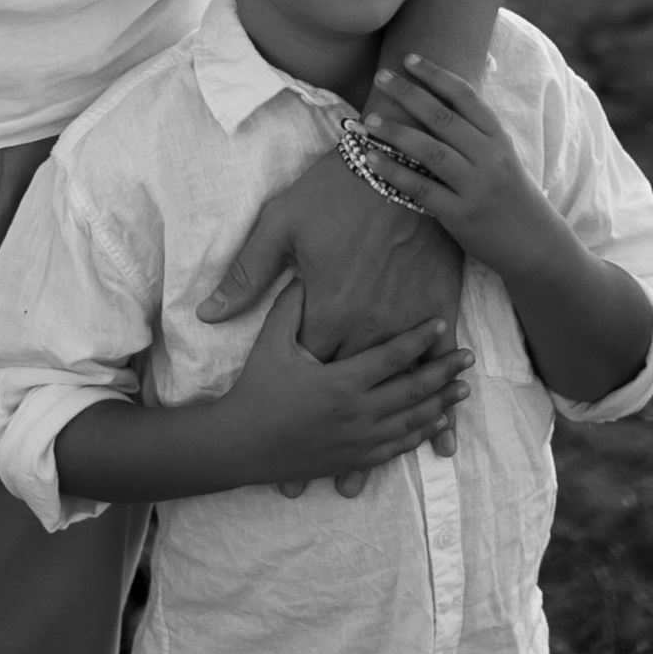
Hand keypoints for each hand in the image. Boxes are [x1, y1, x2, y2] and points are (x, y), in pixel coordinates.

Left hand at [204, 148, 467, 489]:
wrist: (403, 164)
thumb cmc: (335, 191)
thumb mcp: (281, 224)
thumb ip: (248, 274)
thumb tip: (210, 311)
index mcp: (328, 310)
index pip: (307, 370)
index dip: (289, 411)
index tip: (275, 447)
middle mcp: (369, 328)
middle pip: (349, 396)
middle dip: (333, 442)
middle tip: (320, 489)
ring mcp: (407, 324)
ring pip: (397, 394)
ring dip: (385, 440)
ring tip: (366, 483)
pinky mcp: (437, 310)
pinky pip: (437, 371)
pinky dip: (440, 410)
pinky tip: (441, 444)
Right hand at [215, 283, 466, 493]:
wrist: (241, 446)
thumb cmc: (256, 388)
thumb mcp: (271, 339)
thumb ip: (292, 305)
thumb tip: (309, 274)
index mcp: (340, 381)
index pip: (392, 356)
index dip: (419, 339)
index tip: (441, 323)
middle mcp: (357, 413)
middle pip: (412, 391)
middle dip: (444, 373)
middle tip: (469, 359)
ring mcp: (358, 440)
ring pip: (410, 421)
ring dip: (440, 404)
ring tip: (463, 390)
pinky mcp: (354, 459)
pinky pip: (396, 447)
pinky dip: (420, 434)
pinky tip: (435, 424)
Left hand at [368, 55, 549, 264]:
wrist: (534, 243)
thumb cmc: (509, 192)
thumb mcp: (501, 154)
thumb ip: (474, 131)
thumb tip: (431, 98)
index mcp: (498, 138)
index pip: (466, 96)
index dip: (436, 74)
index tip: (409, 58)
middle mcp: (489, 158)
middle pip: (443, 118)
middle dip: (409, 93)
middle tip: (381, 76)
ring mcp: (476, 187)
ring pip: (431, 151)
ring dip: (397, 132)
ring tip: (370, 119)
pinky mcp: (461, 215)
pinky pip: (422, 189)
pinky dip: (395, 172)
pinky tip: (372, 159)